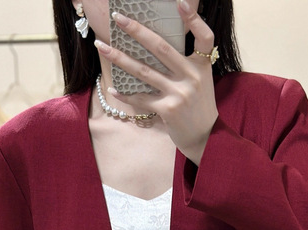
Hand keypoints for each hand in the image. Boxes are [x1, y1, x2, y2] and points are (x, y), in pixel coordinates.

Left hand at [95, 0, 218, 164]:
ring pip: (144, 71)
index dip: (194, 18)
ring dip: (119, 58)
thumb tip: (154, 45)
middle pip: (161, 48)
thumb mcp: (199, 80)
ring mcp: (180, 94)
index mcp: (201, 66)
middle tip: (118, 17)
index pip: (204, 36)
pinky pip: (141, 98)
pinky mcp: (168, 110)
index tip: (180, 1)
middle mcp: (192, 77)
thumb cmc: (198, 106)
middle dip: (137, 30)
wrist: (205, 137)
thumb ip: (184, 63)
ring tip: (101, 46)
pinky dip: (125, 94)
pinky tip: (113, 88)